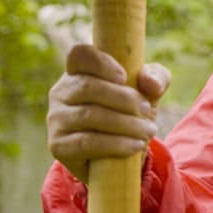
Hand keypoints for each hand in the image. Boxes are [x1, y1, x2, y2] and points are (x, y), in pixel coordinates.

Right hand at [47, 44, 170, 181]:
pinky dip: (116, 144)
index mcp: (78, 71)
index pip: (79, 55)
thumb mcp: (148, 92)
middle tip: (147, 109)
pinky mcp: (58, 145)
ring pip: (89, 115)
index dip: (100, 62)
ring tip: (148, 130)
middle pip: (87, 86)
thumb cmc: (129, 112)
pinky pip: (87, 142)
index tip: (124, 77)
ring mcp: (56, 118)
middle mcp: (61, 92)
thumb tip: (149, 82)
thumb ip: (156, 78)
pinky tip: (135, 145)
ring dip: (125, 123)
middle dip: (123, 98)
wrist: (116, 157)